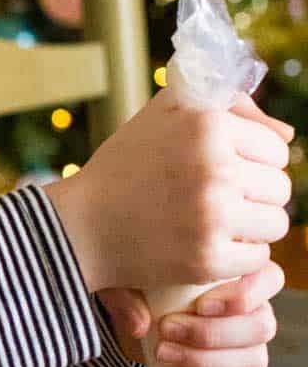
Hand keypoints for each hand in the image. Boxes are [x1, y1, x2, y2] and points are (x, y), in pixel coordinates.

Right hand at [48, 90, 291, 294]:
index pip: (276, 148)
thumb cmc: (126, 166)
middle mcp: (214, 166)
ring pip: (275, 224)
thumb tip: (289, 135)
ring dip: (253, 227)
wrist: (80, 224)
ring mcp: (211, 214)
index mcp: (207, 123)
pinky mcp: (206, 257)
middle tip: (221, 202)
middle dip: (257, 196)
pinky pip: (257, 259)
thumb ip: (230, 108)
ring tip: (220, 224)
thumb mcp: (168, 114)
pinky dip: (239, 257)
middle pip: (280, 187)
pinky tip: (210, 246)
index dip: (256, 162)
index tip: (227, 171)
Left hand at [99, 258, 283, 366]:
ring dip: (209, 361)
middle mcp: (254, 311)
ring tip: (166, 354)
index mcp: (242, 277)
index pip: (270, 279)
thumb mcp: (129, 278)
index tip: (200, 306)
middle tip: (167, 329)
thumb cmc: (144, 285)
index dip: (244, 296)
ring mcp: (250, 345)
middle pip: (261, 327)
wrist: (139, 314)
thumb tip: (140, 325)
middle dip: (212, 334)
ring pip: (255, 359)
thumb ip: (128, 293)